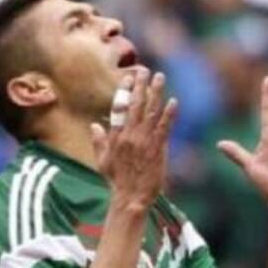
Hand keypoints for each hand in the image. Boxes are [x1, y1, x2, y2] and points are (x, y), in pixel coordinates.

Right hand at [91, 67, 178, 213]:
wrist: (131, 197)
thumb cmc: (117, 181)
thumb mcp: (102, 161)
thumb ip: (98, 141)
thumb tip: (94, 125)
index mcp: (116, 136)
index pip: (119, 107)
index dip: (124, 90)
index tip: (129, 78)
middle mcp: (129, 136)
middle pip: (135, 105)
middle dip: (141, 85)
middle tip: (145, 70)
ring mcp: (144, 141)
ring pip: (151, 112)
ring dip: (156, 93)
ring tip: (160, 77)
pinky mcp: (158, 148)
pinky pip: (164, 127)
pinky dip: (169, 114)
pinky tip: (174, 102)